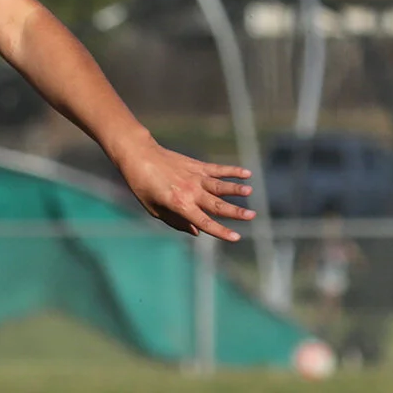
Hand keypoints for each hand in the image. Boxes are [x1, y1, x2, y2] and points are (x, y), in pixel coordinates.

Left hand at [114, 137, 255, 241]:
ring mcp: (195, 177)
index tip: (236, 237)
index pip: (205, 222)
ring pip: (220, 185)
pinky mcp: (197, 165)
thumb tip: (196, 231)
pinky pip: (218, 169)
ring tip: (250, 192)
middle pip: (217, 204)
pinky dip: (232, 171)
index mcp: (180, 205)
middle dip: (236, 212)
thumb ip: (176, 222)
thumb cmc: (142, 186)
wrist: (139, 155)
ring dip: (236, 189)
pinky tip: (247, 173)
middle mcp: (191, 191)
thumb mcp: (154, 209)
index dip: (221, 231)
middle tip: (252, 216)